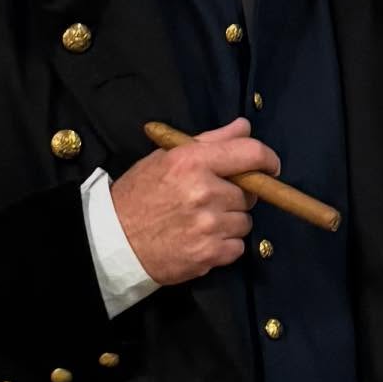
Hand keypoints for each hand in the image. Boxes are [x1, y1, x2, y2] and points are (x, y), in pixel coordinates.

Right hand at [110, 118, 280, 284]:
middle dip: (237, 195)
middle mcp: (204, 192)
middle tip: (210, 199)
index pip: (251, 153)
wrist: (112, 242)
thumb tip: (244, 127)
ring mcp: (208, 225)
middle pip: (250, 193)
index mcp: (193, 162)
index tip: (269, 167)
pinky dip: (225, 245)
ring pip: (245, 221)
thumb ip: (210, 140)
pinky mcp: (209, 254)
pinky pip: (237, 246)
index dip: (267, 160)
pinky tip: (201, 239)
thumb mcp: (166, 158)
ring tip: (201, 221)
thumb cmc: (138, 195)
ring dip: (230, 221)